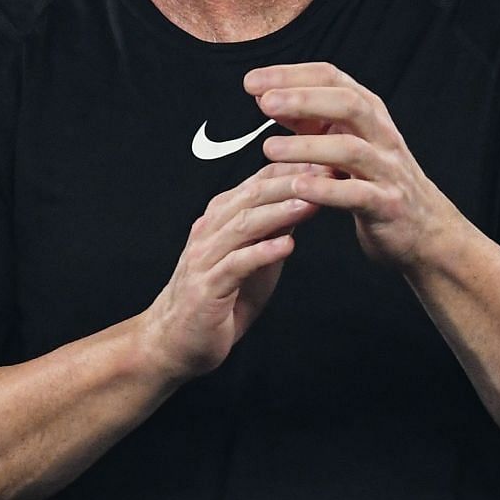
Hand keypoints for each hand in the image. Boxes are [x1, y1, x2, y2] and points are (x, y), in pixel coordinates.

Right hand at [135, 159, 324, 382]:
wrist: (174, 340)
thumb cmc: (218, 299)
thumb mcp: (253, 257)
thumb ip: (272, 231)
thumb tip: (307, 202)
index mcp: (220, 218)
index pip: (257, 183)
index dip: (291, 169)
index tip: (325, 159)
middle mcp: (210, 230)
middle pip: (251, 197)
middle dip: (290, 183)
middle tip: (325, 172)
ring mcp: (205, 257)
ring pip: (243, 225)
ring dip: (279, 212)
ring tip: (310, 203)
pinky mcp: (207, 287)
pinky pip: (236, 265)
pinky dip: (262, 253)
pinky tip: (286, 246)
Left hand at [246, 62, 464, 271]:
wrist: (423, 228)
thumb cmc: (374, 179)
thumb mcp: (344, 141)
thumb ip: (309, 120)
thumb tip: (266, 96)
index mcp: (369, 112)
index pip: (332, 79)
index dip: (292, 75)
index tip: (252, 81)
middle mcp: (381, 135)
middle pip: (347, 104)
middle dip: (304, 100)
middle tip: (264, 103)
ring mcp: (387, 170)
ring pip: (351, 150)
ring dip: (308, 146)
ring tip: (269, 148)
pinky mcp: (387, 205)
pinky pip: (357, 194)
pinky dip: (327, 189)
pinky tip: (298, 187)